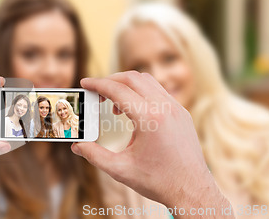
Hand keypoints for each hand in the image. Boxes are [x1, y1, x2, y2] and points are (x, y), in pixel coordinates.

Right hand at [72, 71, 232, 217]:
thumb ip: (95, 155)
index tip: (84, 83)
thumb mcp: (120, 170)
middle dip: (110, 80)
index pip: (118, 90)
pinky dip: (141, 93)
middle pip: (132, 78)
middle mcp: (165, 108)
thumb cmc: (158, 181)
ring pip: (147, 81)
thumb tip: (77, 146)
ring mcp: (176, 109)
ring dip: (126, 86)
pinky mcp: (182, 113)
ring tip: (113, 105)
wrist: (192, 190)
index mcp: (150, 119)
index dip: (98, 84)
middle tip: (95, 92)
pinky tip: (132, 112)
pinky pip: (158, 92)